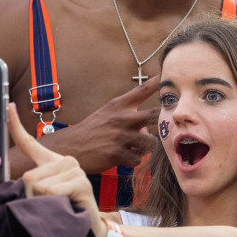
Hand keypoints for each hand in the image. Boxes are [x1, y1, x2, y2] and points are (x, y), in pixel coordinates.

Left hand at [8, 103, 104, 236]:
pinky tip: (66, 208)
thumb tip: (21, 181)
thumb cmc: (62, 215)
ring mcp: (75, 169)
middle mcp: (65, 161)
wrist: (88, 232)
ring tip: (58, 209)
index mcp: (51, 163)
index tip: (8, 106)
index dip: (16, 125)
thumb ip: (30, 186)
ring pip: (39, 185)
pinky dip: (52, 205)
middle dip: (31, 197)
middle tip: (48, 207)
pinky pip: (51, 191)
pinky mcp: (81, 181)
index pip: (30, 142)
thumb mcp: (43, 197)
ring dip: (42, 204)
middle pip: (29, 176)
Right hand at [22, 78, 158, 172]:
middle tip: (153, 130)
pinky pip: (137, 159)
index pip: (141, 89)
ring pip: (150, 142)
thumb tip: (147, 128)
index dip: (156, 82)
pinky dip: (132, 161)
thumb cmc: (92, 130)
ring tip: (133, 148)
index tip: (166, 74)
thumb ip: (127, 114)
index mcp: (118, 105)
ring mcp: (119, 136)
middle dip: (159, 123)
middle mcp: (121, 118)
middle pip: (154, 115)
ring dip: (144, 148)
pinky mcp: (117, 153)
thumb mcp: (107, 112)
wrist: (71, 147)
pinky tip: (123, 158)